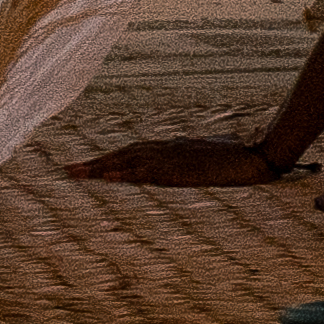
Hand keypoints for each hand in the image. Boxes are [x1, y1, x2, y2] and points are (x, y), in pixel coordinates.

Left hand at [70, 133, 291, 189]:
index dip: (108, 157)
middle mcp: (167, 149)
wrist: (256, 157)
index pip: (131, 150)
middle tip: (66, 169)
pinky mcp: (180, 169)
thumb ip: (190, 162)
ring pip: (129, 160)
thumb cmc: (238, 158)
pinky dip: (127, 172)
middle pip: (123, 153)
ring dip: (102, 167)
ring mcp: (172, 158)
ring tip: (77, 173)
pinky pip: (147, 171)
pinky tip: (110, 176)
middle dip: (95, 162)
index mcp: (171, 148)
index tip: (87, 165)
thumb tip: (181, 168)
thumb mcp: (208, 159)